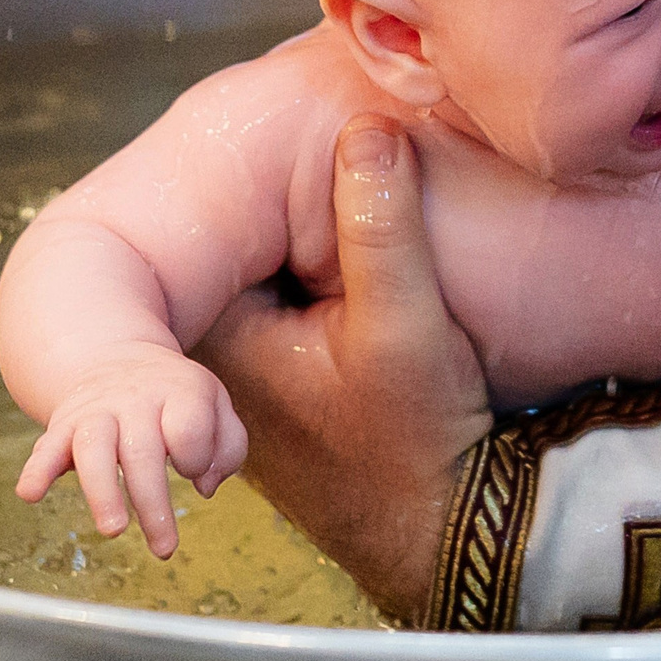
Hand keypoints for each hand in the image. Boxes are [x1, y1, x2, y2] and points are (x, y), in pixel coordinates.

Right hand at [15, 346, 246, 558]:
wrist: (119, 357)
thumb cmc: (176, 397)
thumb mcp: (215, 404)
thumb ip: (228, 446)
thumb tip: (207, 486)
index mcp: (179, 392)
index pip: (189, 429)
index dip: (195, 457)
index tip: (193, 469)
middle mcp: (135, 401)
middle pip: (143, 451)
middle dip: (153, 502)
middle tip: (165, 548)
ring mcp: (96, 412)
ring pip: (94, 449)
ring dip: (103, 493)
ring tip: (114, 530)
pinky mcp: (64, 424)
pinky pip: (45, 446)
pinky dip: (36, 469)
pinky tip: (30, 494)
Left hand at [192, 118, 493, 621]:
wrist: (447, 530)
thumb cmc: (416, 444)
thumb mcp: (406, 325)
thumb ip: (381, 227)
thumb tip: (368, 130)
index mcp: (221, 338)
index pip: (212, 225)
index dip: (250, 174)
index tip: (282, 129)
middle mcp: (218, 360)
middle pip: (241, 245)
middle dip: (278, 198)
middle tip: (328, 139)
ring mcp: (251, 377)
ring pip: (269, 272)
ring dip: (303, 235)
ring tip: (350, 181)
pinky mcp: (290, 386)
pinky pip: (292, 302)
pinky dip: (319, 273)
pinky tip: (359, 251)